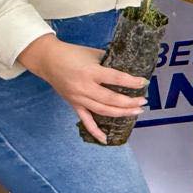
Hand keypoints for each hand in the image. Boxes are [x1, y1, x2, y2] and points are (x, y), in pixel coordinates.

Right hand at [18, 34, 147, 143]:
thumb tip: (129, 68)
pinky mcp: (73, 104)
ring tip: (136, 112)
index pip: (115, 78)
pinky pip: (85, 120)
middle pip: (110, 99)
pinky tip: (105, 139)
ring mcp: (78, 98)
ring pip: (102, 110)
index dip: (131, 82)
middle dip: (129, 102)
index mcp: (90, 71)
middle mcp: (84, 87)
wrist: (48, 60)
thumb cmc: (73, 53)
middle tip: (143, 101)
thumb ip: (110, 62)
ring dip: (121, 113)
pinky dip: (95, 131)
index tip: (144, 82)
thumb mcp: (94, 53)